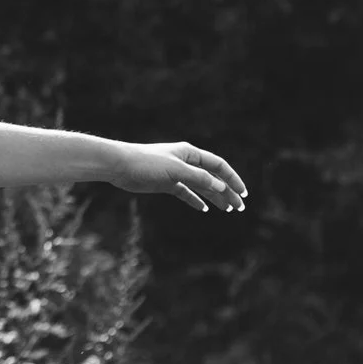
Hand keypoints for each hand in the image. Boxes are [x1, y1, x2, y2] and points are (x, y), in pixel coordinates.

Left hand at [120, 142, 246, 214]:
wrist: (119, 166)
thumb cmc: (147, 163)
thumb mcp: (175, 170)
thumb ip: (199, 178)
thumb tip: (221, 187)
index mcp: (190, 153)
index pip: (218, 165)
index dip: (232, 179)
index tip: (243, 193)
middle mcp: (185, 162)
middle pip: (212, 178)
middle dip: (227, 191)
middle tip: (239, 207)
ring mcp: (176, 173)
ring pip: (201, 186)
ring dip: (214, 197)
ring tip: (227, 210)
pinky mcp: (166, 183)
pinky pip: (185, 192)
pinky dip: (195, 200)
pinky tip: (204, 209)